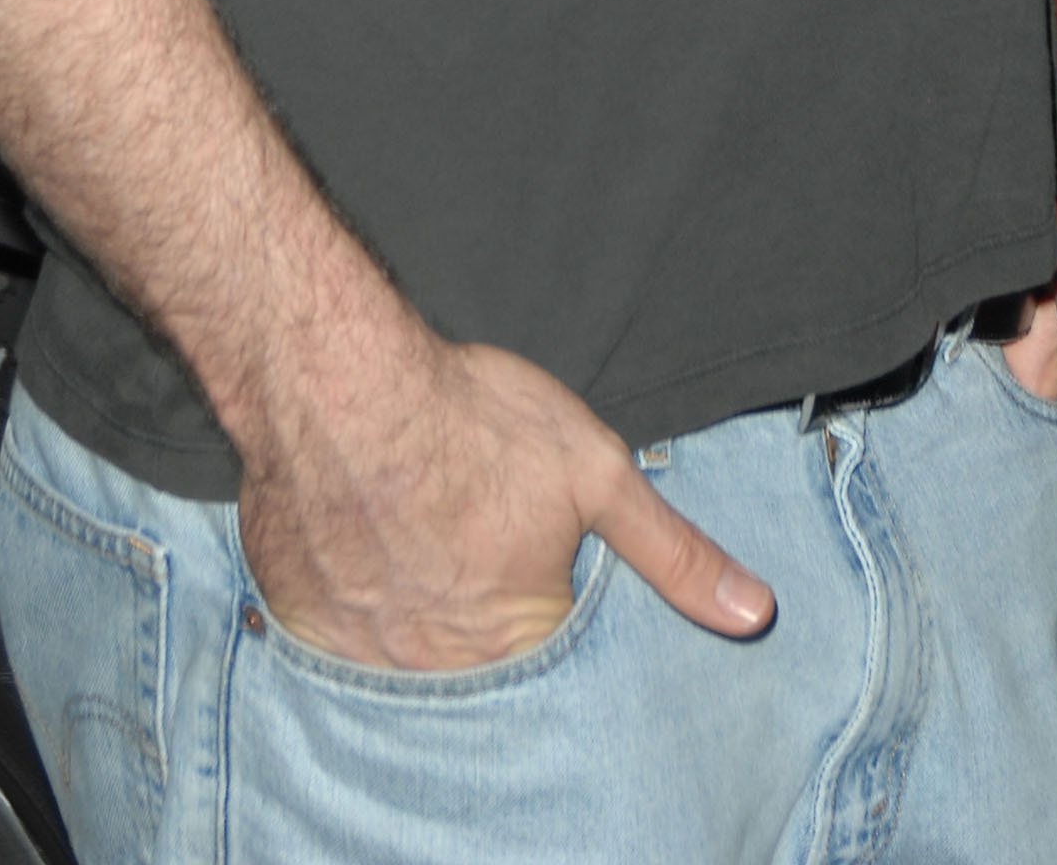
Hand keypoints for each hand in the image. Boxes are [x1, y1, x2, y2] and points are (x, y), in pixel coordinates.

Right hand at [239, 331, 776, 670]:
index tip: (541, 577)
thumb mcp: (595, 472)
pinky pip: (336, 640)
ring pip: (408, 663)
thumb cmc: (468, 419)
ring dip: (421, 622)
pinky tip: (365, 552)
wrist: (336, 380)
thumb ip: (672, 551)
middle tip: (474, 555)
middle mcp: (440, 672)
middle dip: (487, 630)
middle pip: (480, 675)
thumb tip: (755, 612)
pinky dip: (354, 608)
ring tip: (424, 552)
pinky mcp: (301, 620)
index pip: (556, 674)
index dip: (556, 620)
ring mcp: (364, 655)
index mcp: (519, 645)